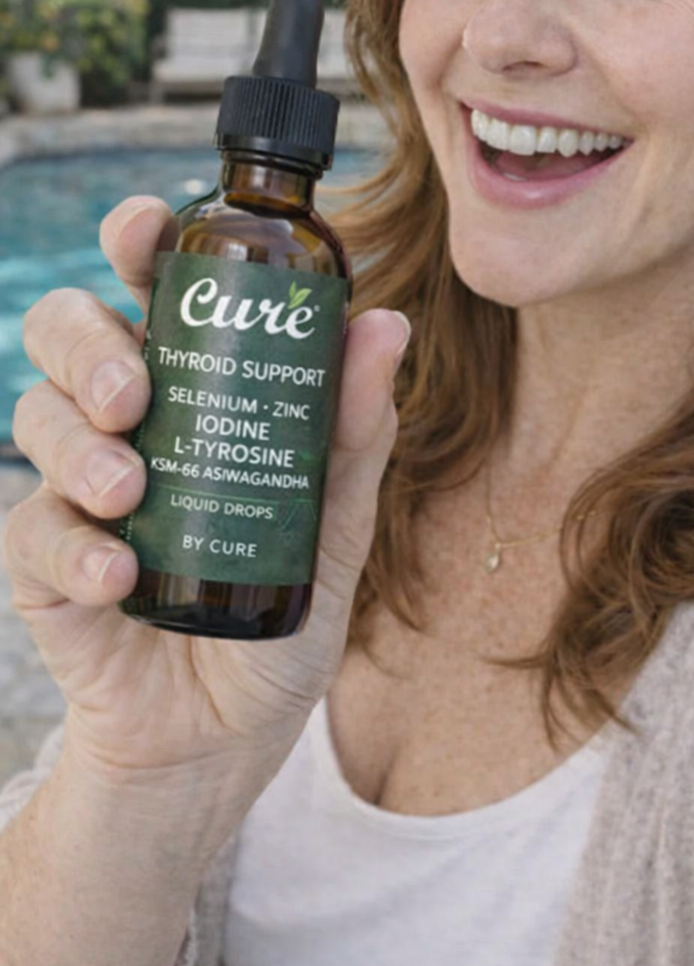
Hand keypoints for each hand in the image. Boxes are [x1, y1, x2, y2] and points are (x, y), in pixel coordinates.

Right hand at [5, 195, 408, 796]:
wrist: (226, 740)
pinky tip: (117, 574)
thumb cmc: (278, 613)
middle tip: (137, 389)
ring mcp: (76, 491)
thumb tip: (385, 323)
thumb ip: (352, 433)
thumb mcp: (335, 527)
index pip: (147, 291)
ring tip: (129, 485)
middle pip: (67, 332)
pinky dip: (71, 545)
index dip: (134, 242)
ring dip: (77, 441)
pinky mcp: (43, 567)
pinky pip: (30, 532)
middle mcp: (123, 423)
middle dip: (89, 341)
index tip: (145, 225)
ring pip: (35, 415)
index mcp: (190, 388)